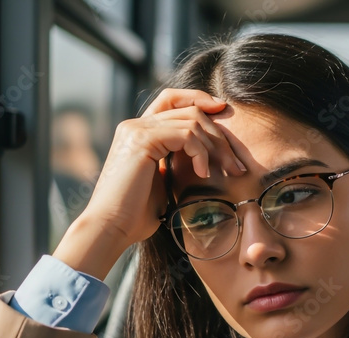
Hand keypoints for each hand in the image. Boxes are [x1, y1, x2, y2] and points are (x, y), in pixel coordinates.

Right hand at [53, 89, 244, 278]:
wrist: (111, 227)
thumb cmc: (135, 215)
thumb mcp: (161, 183)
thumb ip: (174, 163)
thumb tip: (202, 160)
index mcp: (139, 132)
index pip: (172, 99)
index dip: (199, 99)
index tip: (224, 111)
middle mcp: (136, 125)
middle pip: (190, 110)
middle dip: (220, 135)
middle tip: (237, 164)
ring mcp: (137, 130)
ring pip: (192, 120)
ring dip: (216, 147)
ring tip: (227, 171)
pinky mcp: (142, 140)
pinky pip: (186, 134)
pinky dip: (201, 153)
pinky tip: (202, 173)